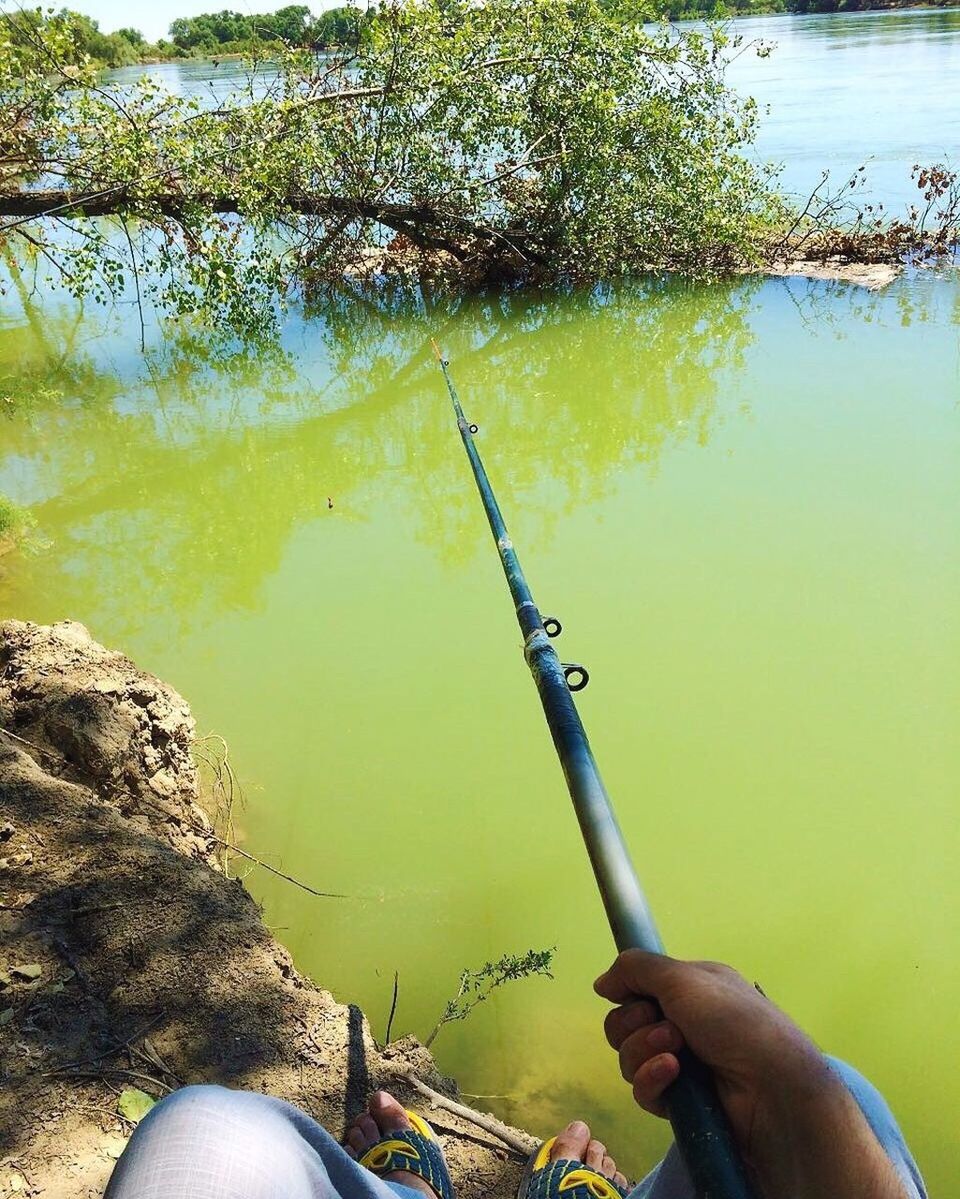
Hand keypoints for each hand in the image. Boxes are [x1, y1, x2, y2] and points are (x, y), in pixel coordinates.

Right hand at [595, 951, 824, 1155]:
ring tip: (677, 1054)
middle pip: (624, 1024)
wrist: (772, 1085)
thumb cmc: (733, 1019)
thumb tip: (601, 984)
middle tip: (668, 1028)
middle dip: (636, 1024)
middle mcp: (683, 1024)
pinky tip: (674, 1076)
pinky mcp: (679, 1102)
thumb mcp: (683, 977)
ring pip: (629, 1057)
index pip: (637, 989)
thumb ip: (636, 969)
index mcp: (688, 990)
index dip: (628, 993)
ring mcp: (680, 1064)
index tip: (632, 995)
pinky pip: (643, 1090)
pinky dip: (653, 1080)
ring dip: (645, 1051)